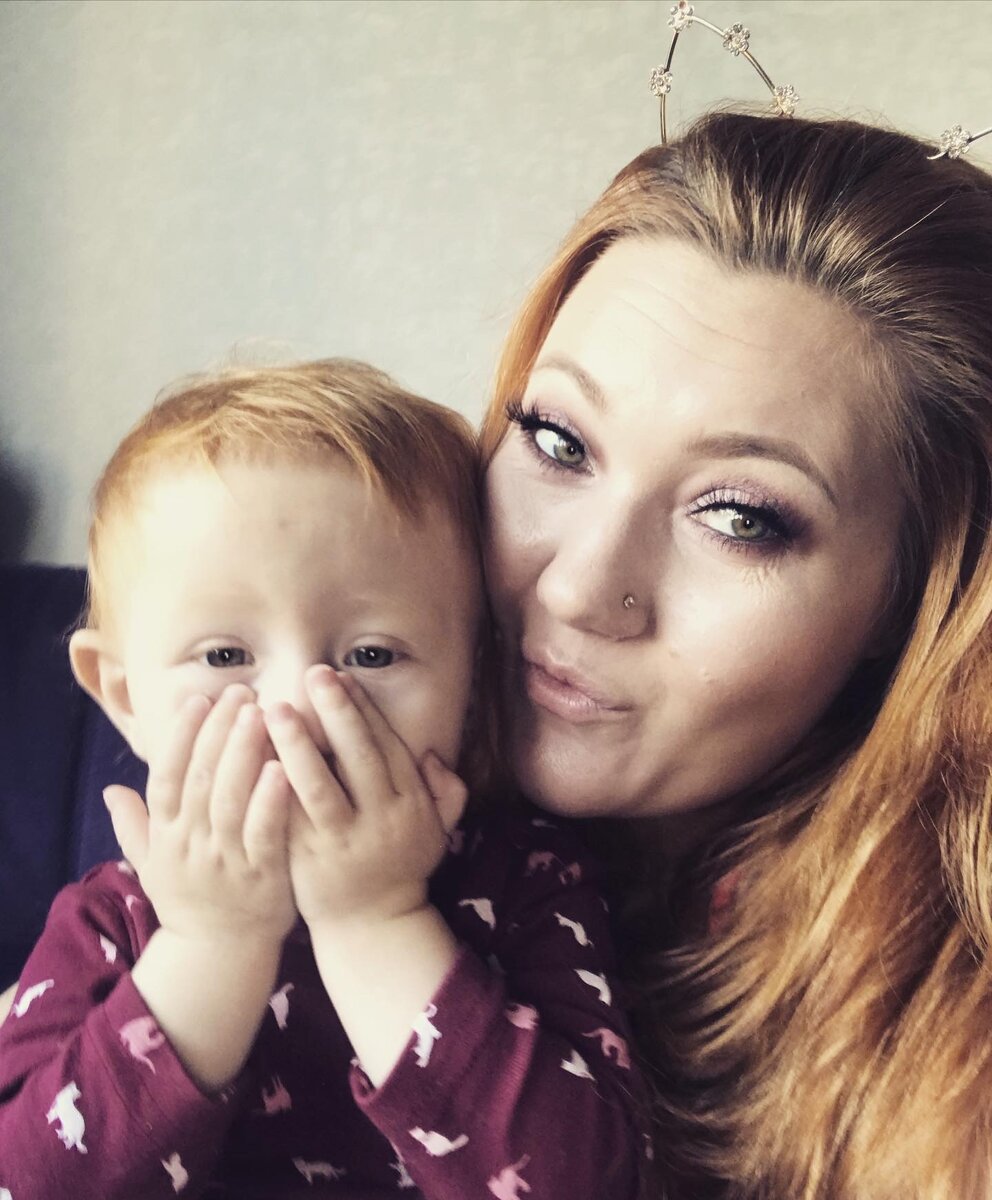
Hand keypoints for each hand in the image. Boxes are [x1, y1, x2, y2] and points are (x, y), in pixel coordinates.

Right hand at [105, 684, 295, 949]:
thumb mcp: (154, 864)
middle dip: (220, 731)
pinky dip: (270, 801)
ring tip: (261, 714)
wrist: (218, 955)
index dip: (181, 737)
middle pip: (201, 779)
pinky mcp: (260, 878)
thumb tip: (110, 789)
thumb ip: (135, 825)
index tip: (198, 699)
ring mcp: (225, 861)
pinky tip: (283, 768)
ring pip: (230, 799)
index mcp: (167, 836)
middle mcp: (191, 845)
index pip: (167, 776)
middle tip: (241, 692)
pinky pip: (264, 834)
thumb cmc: (189, 900)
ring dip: (244, 754)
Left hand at [264, 665, 466, 931]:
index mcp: (411, 806)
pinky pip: (288, 817)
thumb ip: (446, 792)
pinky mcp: (309, 862)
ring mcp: (343, 843)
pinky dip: (272, 785)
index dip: (363, 710)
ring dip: (296, 744)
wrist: (372, 928)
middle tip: (314, 674)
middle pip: (357, 757)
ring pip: (318, 786)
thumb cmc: (401, 867)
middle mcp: (382, 821)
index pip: (386, 746)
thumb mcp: (437, 830)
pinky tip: (255, 757)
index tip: (340, 677)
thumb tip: (431, 756)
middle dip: (336, 712)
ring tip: (274, 709)